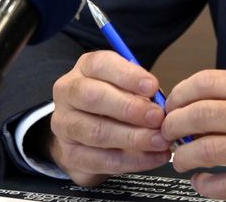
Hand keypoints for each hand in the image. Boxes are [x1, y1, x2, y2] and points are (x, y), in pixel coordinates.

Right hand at [48, 50, 172, 186]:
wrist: (85, 136)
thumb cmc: (113, 104)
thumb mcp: (126, 87)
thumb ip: (140, 91)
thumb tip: (162, 105)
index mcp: (85, 68)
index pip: (100, 65)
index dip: (128, 76)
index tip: (153, 87)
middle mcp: (68, 93)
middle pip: (94, 97)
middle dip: (130, 108)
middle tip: (158, 118)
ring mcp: (64, 125)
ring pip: (96, 132)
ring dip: (133, 138)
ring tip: (159, 140)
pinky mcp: (70, 155)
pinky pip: (101, 160)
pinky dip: (132, 160)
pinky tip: (153, 157)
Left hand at [162, 70, 225, 200]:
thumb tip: (185, 106)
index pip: (208, 82)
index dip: (179, 94)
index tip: (170, 106)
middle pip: (202, 114)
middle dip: (173, 125)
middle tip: (167, 134)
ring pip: (208, 150)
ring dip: (183, 157)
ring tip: (181, 159)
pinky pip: (225, 185)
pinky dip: (204, 184)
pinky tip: (202, 181)